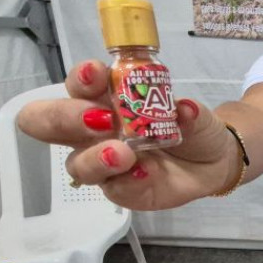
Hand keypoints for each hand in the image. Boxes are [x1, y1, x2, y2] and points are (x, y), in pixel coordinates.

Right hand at [17, 60, 238, 209]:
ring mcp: (102, 162)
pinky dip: (127, 182)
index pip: (78, 83)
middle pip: (50, 122)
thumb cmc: (190, 126)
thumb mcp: (197, 114)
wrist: (212, 162)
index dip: (82, 77)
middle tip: (101, 119)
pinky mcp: (119, 189)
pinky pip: (113, 189)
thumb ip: (189, 112)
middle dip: (66, 117)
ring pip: (76, 163)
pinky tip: (145, 174)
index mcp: (105, 97)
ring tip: (123, 153)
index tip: (98, 73)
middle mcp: (93, 129)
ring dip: (95, 157)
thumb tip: (185, 109)